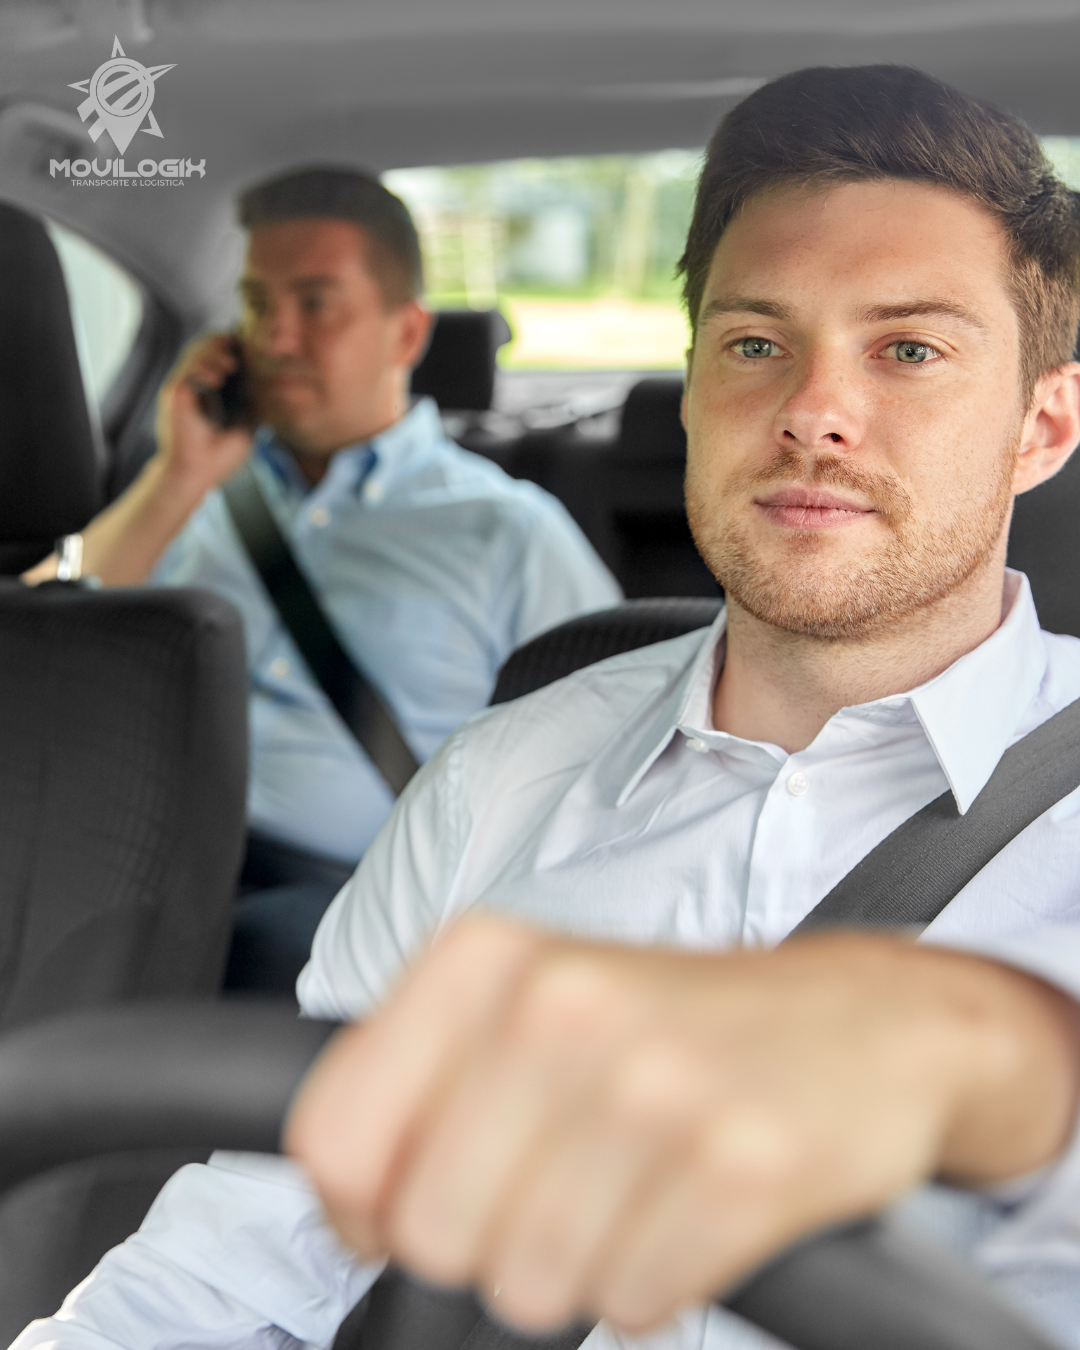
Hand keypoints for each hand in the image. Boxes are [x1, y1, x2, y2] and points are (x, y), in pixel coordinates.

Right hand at [155, 334, 254, 496]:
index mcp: (211, 388)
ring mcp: (184, 387)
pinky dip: (203, 370)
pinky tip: (217, 379)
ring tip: (230, 366)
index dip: (233, 347)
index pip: (219, 354)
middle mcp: (195, 384)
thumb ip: (254, 405)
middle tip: (239, 354)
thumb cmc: (220, 456)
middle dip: (223, 343)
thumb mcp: (247, 426)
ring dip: (214, 353)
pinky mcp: (174, 394)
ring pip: (195, 352)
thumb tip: (272, 386)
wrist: (197, 474)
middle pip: (205, 346)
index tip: (252, 350)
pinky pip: (187, 370)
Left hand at [286, 916, 1079, 1333]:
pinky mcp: (743, 1166)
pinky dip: (649, 1282)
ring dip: (571, 1268)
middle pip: (427, 1228)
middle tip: (548, 1190)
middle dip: (479, 1243)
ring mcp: (657, 1085)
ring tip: (624, 1192)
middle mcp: (563, 1008)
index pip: (334, 1133)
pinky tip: (683, 1208)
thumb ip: (420, 1078)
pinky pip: (630, 1303)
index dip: (358, 1200)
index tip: (411, 1195)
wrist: (863, 1021)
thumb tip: (344, 1199)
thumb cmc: (675, 1020)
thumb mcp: (532, 998)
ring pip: (525, 1282)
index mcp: (489, 959)